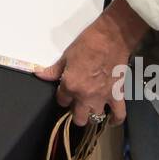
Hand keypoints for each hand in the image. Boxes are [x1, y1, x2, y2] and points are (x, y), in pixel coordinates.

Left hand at [34, 0, 151, 126]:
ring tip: (91, 109)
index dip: (62, 97)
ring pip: (95, 118)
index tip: (64, 92)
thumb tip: (39, 75)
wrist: (111, 38)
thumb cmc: (87, 44)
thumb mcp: (67, 56)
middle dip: (75, 112)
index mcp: (71, 86)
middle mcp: (85, 96)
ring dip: (92, 115)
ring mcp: (102, 98)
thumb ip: (54, 70)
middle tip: (77, 103)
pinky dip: (115, 120)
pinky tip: (111, 121)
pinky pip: (119, 114)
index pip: (62, 101)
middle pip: (78, 117)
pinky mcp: (118, 95)